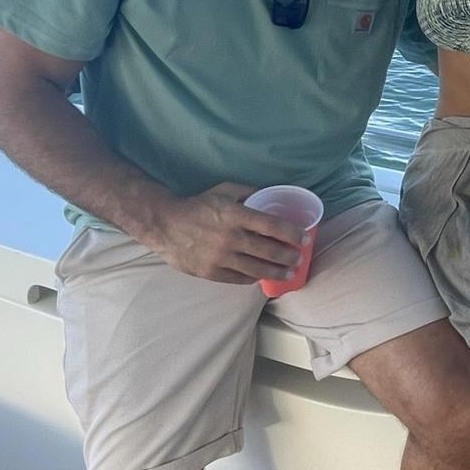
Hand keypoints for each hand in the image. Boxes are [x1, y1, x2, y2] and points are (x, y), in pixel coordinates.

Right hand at [145, 182, 305, 284]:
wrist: (164, 224)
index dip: (293, 234)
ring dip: (277, 273)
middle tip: (299, 258)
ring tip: (288, 273)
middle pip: (269, 251)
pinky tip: (262, 277)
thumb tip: (270, 195)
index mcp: (235, 215)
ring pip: (257, 270)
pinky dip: (254, 278)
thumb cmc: (198, 205)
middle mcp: (230, 237)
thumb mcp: (224, 191)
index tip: (305, 238)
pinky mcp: (211, 272)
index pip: (272, 226)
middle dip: (289, 257)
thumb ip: (248, 193)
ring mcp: (220, 257)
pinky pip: (239, 279)